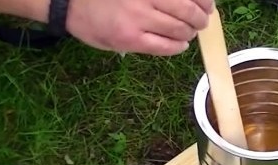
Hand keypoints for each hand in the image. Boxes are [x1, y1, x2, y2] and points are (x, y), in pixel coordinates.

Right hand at [65, 0, 214, 55]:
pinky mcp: (130, 39)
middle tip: (202, 21)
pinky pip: (165, 47)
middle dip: (201, 18)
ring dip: (189, 33)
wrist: (70, 5)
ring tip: (188, 33)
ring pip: (179, 29)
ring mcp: (137, 19)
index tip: (208, 3)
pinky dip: (178, 46)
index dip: (204, 0)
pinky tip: (179, 44)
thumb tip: (193, 1)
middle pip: (188, 10)